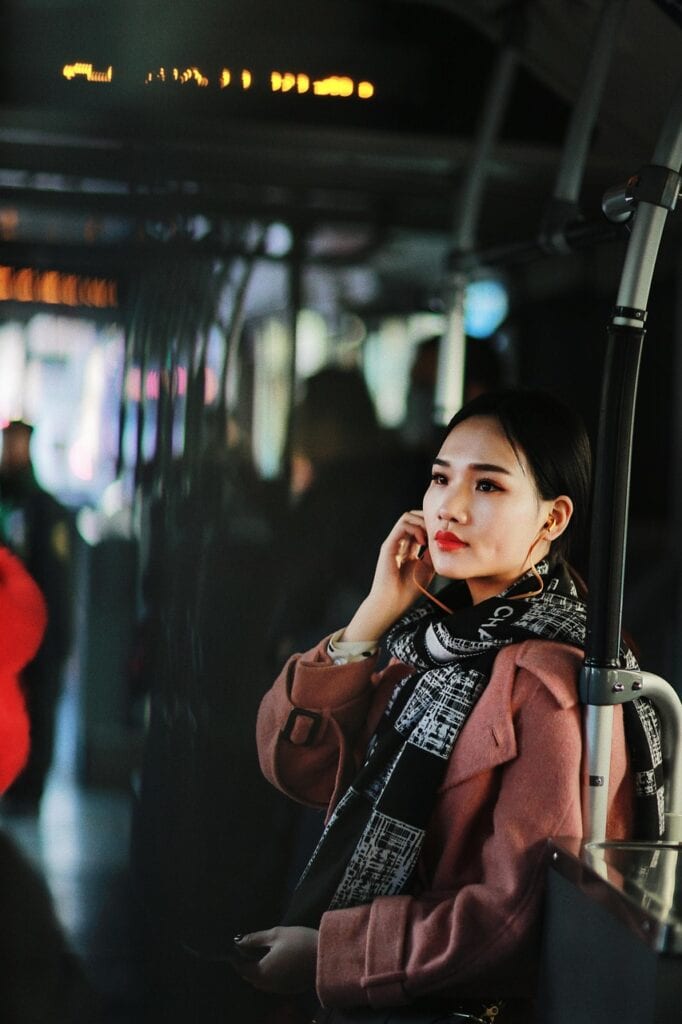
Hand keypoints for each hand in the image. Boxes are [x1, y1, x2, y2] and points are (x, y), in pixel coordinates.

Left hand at [230, 926, 318, 994]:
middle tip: (247, 948)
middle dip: (246, 964)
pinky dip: (268, 974)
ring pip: (261, 981)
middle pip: (250, 976)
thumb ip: (255, 939)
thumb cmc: (298, 941)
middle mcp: (268, 984)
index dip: (236, 958)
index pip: (242, 968)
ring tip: (260, 953)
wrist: (325, 954)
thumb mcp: (276, 934)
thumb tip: (238, 941)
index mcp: (262, 971)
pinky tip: (274, 961)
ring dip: (257, 970)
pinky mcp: (288, 988)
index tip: (236, 947)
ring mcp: (279, 988)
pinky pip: (271, 983)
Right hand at [343, 510, 433, 641]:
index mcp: (408, 548)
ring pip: (407, 517)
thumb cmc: (407, 590)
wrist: (393, 602)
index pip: (419, 527)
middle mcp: (400, 543)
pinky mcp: (389, 545)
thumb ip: (432, 553)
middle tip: (438, 530)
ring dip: (422, 522)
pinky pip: (402, 525)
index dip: (431, 525)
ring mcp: (394, 542)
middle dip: (427, 519)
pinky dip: (415, 528)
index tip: (442, 533)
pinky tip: (423, 540)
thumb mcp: (428, 568)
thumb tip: (443, 540)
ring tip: (430, 536)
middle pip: (413, 518)